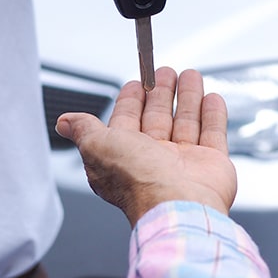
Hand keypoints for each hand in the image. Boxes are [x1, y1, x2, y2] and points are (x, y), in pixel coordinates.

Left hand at [56, 67, 236, 226]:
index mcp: (126, 156)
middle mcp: (155, 159)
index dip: (131, 100)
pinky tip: (211, 97)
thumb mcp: (98, 147)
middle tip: (166, 72)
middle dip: (162, 92)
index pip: (128, 121)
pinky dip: (213, 114)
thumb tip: (64, 122)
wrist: (179, 205)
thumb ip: (85, 130)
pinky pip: (213, 133)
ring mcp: (185, 161)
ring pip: (187, 122)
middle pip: (159, 118)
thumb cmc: (139, 182)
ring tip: (191, 75)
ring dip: (188, 97)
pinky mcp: (211, 163)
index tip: (137, 81)